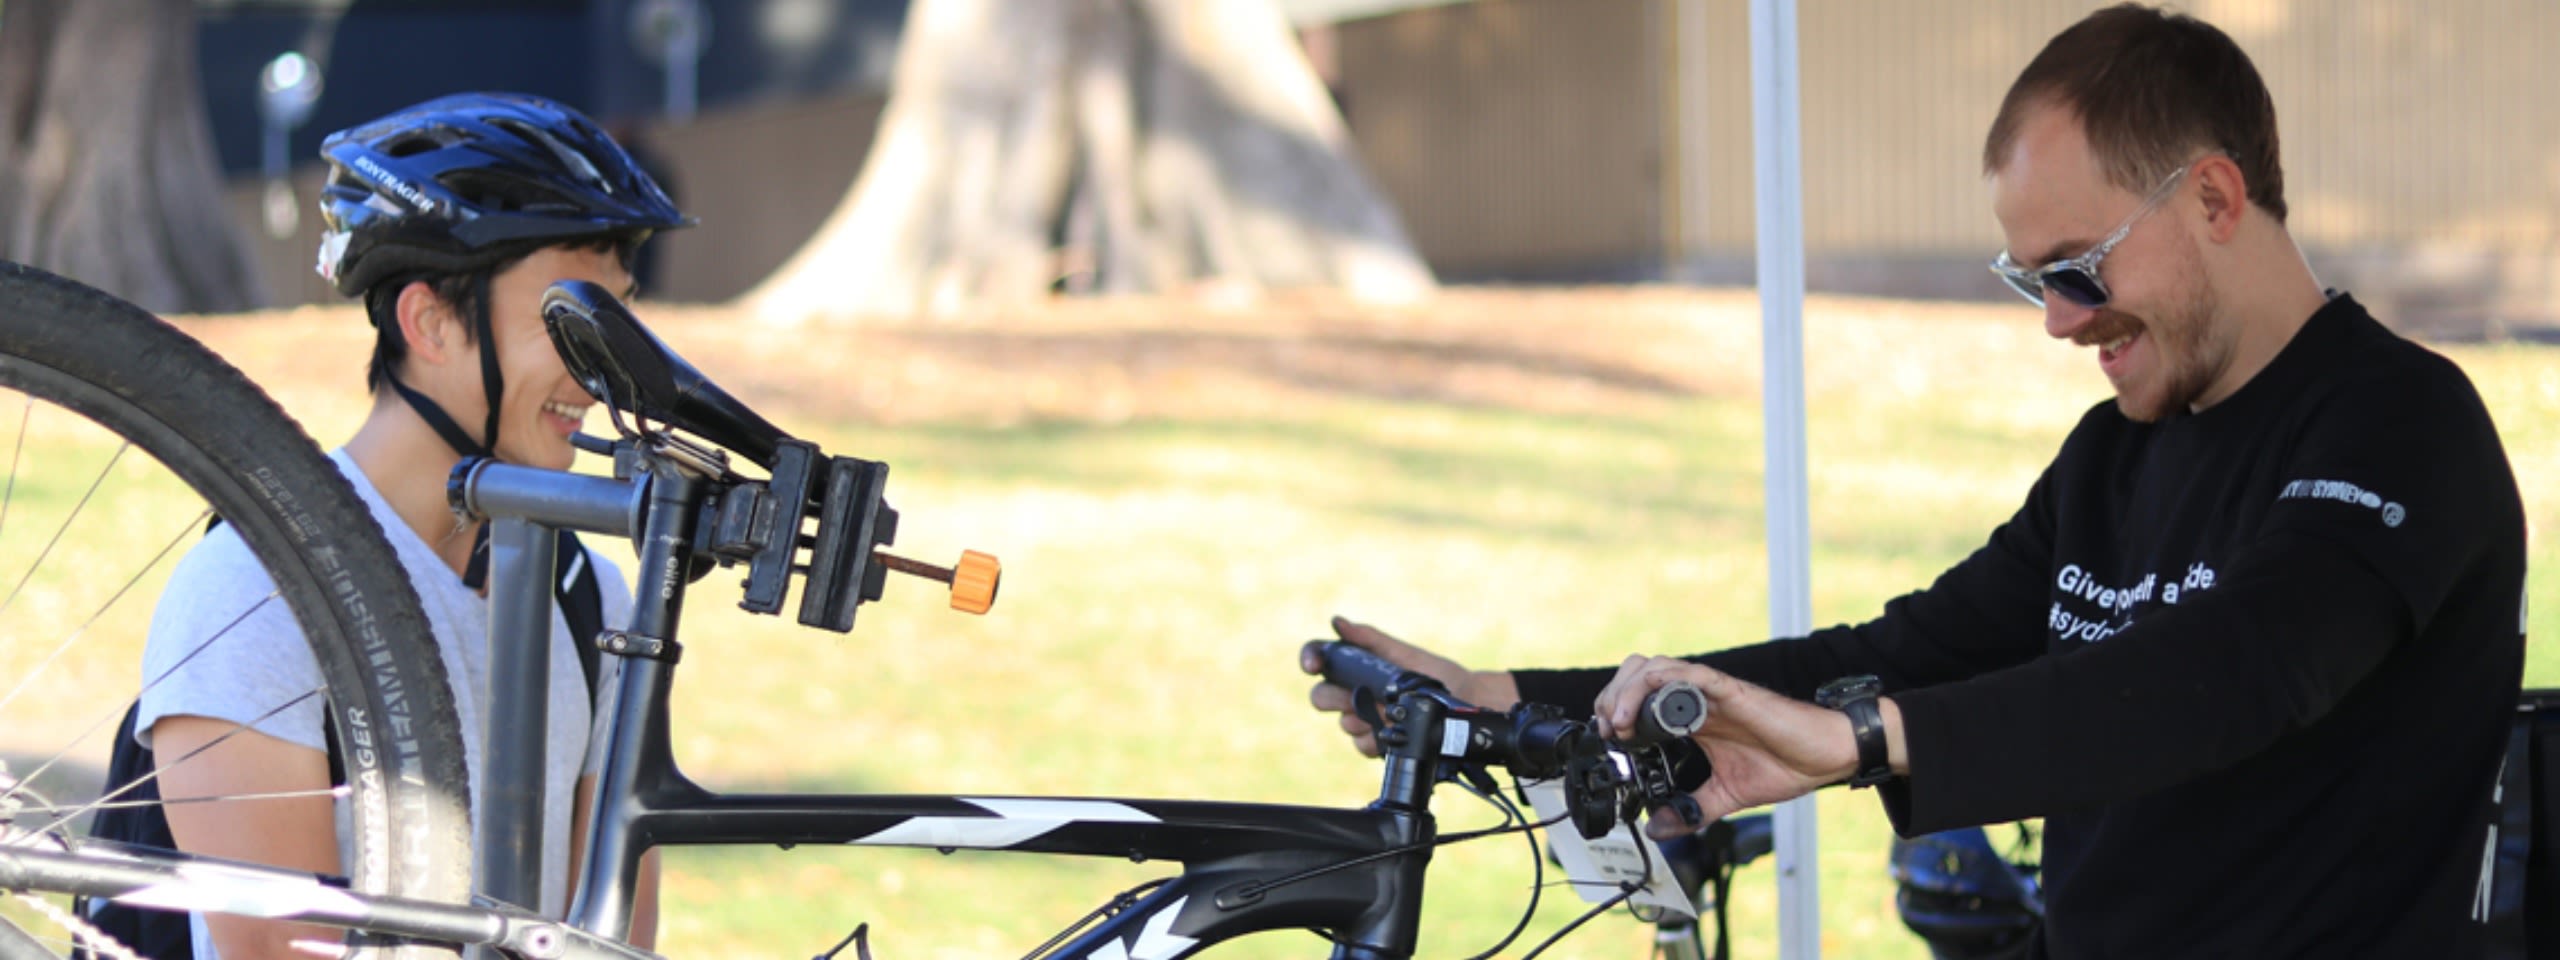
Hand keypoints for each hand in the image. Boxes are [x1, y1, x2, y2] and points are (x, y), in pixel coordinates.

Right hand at [1300, 615, 1514, 757]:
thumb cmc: (1433, 674)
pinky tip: (1394, 731)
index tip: (1312, 665)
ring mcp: (1363, 718)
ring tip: (1390, 712)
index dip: (1309, 659)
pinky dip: (1377, 739)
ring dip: (1363, 719)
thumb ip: (1369, 639)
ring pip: (1343, 723)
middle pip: (1321, 696)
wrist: (1463, 703)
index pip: (1319, 658)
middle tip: (1355, 696)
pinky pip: (1361, 744)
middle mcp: (1353, 692)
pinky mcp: (1375, 742)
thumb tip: (1337, 622)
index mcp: (1356, 666)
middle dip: (1334, 697)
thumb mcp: (1402, 654)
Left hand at [1593, 656, 1860, 838]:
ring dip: (1627, 690)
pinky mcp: (1730, 691)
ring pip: (1655, 667)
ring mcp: (1711, 691)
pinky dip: (1661, 684)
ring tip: (1619, 723)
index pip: (1639, 699)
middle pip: (1637, 673)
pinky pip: (1689, 674)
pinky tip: (1647, 706)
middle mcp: (1696, 699)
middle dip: (1612, 697)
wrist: (1826, 756)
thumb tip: (1658, 828)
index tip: (1607, 741)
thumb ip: (1692, 809)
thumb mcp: (1727, 796)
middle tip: (1608, 730)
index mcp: (1692, 718)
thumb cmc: (1786, 764)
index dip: (1614, 712)